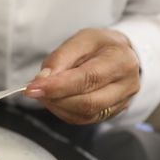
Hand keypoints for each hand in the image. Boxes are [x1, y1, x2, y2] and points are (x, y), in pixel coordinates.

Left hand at [25, 28, 139, 123]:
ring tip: (44, 92)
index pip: (88, 78)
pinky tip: (53, 100)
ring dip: (56, 105)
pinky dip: (62, 111)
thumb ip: (60, 58)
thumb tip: (42, 80)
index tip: (32, 88)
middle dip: (54, 98)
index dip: (57, 86)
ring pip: (83, 114)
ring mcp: (120, 103)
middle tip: (34, 89)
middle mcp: (126, 84)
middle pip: (86, 102)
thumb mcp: (80, 40)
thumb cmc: (98, 46)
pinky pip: (81, 119)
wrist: (118, 55)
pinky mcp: (109, 114)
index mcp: (120, 60)